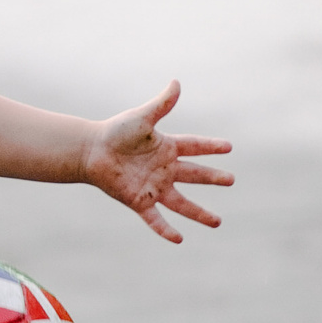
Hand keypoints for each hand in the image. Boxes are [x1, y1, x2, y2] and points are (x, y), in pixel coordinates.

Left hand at [83, 81, 232, 242]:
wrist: (90, 151)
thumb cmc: (115, 132)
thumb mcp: (141, 118)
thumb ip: (161, 105)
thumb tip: (176, 83)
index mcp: (167, 148)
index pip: (194, 147)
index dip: (211, 147)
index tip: (228, 147)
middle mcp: (164, 169)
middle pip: (194, 175)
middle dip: (213, 178)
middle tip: (231, 180)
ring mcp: (153, 187)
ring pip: (182, 203)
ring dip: (199, 213)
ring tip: (218, 222)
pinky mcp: (139, 201)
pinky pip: (155, 218)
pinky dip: (165, 229)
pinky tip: (178, 239)